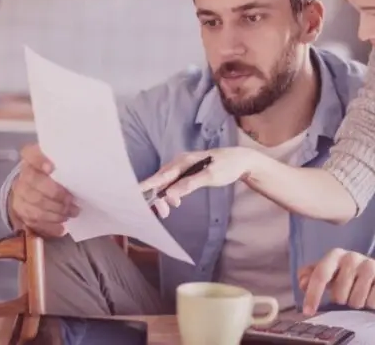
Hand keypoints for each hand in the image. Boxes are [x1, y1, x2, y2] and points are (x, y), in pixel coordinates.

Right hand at [8, 144, 78, 236]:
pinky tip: (61, 227)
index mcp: (32, 158)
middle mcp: (23, 174)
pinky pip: (33, 219)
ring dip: (55, 211)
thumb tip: (88, 167)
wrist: (39, 188)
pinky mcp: (21, 210)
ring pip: (34, 204)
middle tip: (72, 201)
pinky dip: (49, 224)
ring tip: (71, 213)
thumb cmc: (59, 174)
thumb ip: (68, 165)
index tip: (51, 168)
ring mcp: (20, 193)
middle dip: (55, 194)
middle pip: (34, 183)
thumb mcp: (63, 165)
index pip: (30, 153)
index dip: (39, 160)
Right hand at [139, 147, 260, 217]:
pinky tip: (175, 202)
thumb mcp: (211, 176)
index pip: (160, 176)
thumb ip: (190, 184)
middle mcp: (179, 162)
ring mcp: (183, 167)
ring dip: (165, 197)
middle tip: (164, 213)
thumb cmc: (227, 166)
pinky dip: (171, 193)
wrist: (241, 160)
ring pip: (166, 183)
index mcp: (183, 161)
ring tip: (169, 210)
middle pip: (160, 181)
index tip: (133, 194)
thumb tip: (171, 193)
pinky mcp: (187, 172)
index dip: (146, 186)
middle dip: (158, 197)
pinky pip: (173, 183)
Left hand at [298, 248, 374, 314]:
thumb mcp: (330, 273)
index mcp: (335, 255)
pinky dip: (371, 304)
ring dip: (356, 303)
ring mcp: (370, 265)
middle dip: (341, 300)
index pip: (320, 275)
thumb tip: (302, 282)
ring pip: (355, 301)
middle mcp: (352, 257)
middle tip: (347, 292)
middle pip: (338, 295)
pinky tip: (372, 293)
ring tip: (360, 293)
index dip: (312, 295)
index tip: (307, 311)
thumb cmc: (350, 275)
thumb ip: (312, 276)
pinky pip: (372, 303)